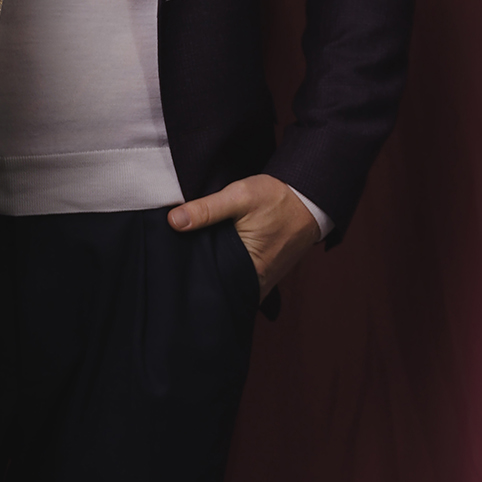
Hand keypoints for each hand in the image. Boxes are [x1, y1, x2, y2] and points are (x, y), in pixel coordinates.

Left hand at [168, 174, 320, 296]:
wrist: (309, 200)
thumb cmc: (278, 199)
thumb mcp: (240, 196)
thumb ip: (207, 209)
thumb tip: (174, 221)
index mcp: (248, 271)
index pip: (209, 284)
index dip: (189, 276)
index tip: (171, 264)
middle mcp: (255, 284)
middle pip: (217, 286)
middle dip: (197, 274)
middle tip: (176, 258)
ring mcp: (260, 281)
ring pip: (226, 281)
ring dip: (211, 270)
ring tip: (190, 255)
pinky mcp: (261, 274)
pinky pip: (237, 276)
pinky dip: (224, 267)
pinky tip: (212, 254)